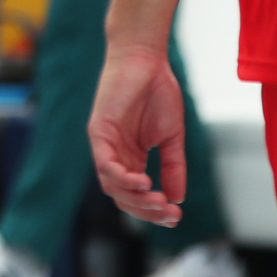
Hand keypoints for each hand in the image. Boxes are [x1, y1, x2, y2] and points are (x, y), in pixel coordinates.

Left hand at [89, 41, 187, 226]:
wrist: (146, 59)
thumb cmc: (157, 92)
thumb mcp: (172, 137)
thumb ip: (173, 167)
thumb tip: (177, 199)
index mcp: (131, 157)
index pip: (136, 194)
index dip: (153, 210)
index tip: (176, 217)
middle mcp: (115, 153)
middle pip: (122, 196)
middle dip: (146, 210)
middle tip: (170, 214)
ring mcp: (105, 143)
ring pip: (111, 185)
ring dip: (135, 198)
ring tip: (158, 201)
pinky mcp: (98, 130)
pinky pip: (104, 162)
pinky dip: (122, 177)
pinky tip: (143, 182)